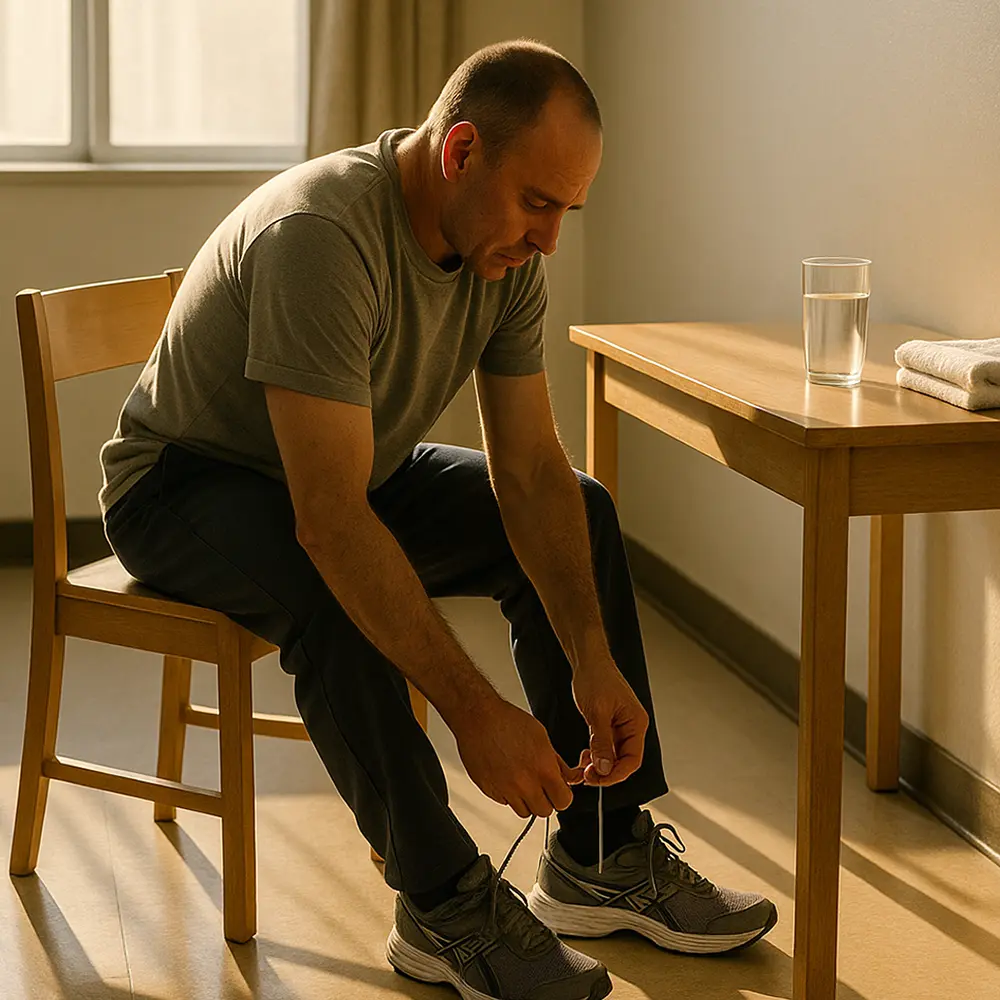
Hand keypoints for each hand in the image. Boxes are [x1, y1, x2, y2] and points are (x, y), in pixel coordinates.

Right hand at [451, 697, 583, 818]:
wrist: (478, 718)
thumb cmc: (508, 721)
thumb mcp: (542, 736)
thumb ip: (557, 762)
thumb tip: (569, 777)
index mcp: (542, 769)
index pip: (563, 801)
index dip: (563, 796)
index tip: (559, 790)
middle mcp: (524, 784)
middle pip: (544, 811)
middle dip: (546, 800)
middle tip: (541, 786)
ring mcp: (505, 790)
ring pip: (524, 811)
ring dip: (527, 801)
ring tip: (522, 780)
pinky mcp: (489, 791)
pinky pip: (505, 803)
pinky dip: (509, 795)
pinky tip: (507, 777)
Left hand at [571, 663, 648, 785]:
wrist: (588, 661)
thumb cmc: (596, 679)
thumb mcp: (597, 713)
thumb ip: (602, 742)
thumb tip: (605, 768)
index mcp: (636, 723)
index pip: (633, 759)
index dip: (616, 774)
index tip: (599, 781)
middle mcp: (632, 726)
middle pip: (624, 760)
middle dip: (606, 772)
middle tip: (587, 777)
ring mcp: (621, 726)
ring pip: (613, 756)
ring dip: (599, 765)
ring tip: (583, 768)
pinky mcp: (609, 725)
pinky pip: (606, 747)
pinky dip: (596, 755)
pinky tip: (585, 757)